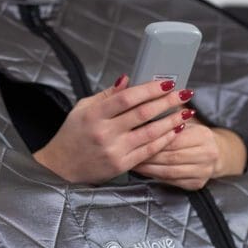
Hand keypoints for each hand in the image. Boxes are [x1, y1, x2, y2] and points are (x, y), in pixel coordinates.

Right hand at [33, 76, 195, 184]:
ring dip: (171, 121)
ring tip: (186, 111)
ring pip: (150, 132)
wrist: (61, 167)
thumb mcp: (82, 109)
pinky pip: (149, 150)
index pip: (127, 98)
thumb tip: (128, 80)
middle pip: (143, 113)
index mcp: (94, 114)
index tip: (166, 83)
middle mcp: (104, 132)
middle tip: (184, 93)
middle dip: (167, 101)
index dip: (149, 89)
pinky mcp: (121, 165)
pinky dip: (164, 139)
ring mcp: (114, 150)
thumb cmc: (72, 135)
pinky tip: (175, 130)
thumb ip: (106, 95)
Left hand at [132, 119, 246, 189]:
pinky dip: (155, 176)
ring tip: (132, 162)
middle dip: (147, 155)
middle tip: (128, 152)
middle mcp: (207, 154)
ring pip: (169, 171)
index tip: (134, 137)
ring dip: (148, 168)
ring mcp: (203, 171)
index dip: (152, 139)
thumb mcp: (187, 121)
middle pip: (170, 156)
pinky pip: (171, 181)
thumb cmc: (194, 134)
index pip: (173, 138)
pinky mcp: (197, 184)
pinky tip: (143, 171)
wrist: (218, 153)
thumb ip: (170, 117)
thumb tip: (143, 109)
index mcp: (203, 135)